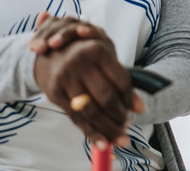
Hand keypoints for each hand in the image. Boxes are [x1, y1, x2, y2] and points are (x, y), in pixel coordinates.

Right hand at [30, 14, 144, 143]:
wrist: (50, 51)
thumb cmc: (84, 54)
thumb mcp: (104, 56)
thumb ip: (120, 77)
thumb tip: (139, 107)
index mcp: (98, 49)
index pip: (121, 80)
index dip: (130, 99)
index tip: (137, 110)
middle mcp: (81, 62)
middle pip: (106, 97)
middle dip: (120, 116)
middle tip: (127, 126)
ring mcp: (66, 78)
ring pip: (91, 111)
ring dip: (107, 129)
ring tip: (119, 136)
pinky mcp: (56, 92)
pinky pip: (76, 117)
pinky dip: (91, 132)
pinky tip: (102, 140)